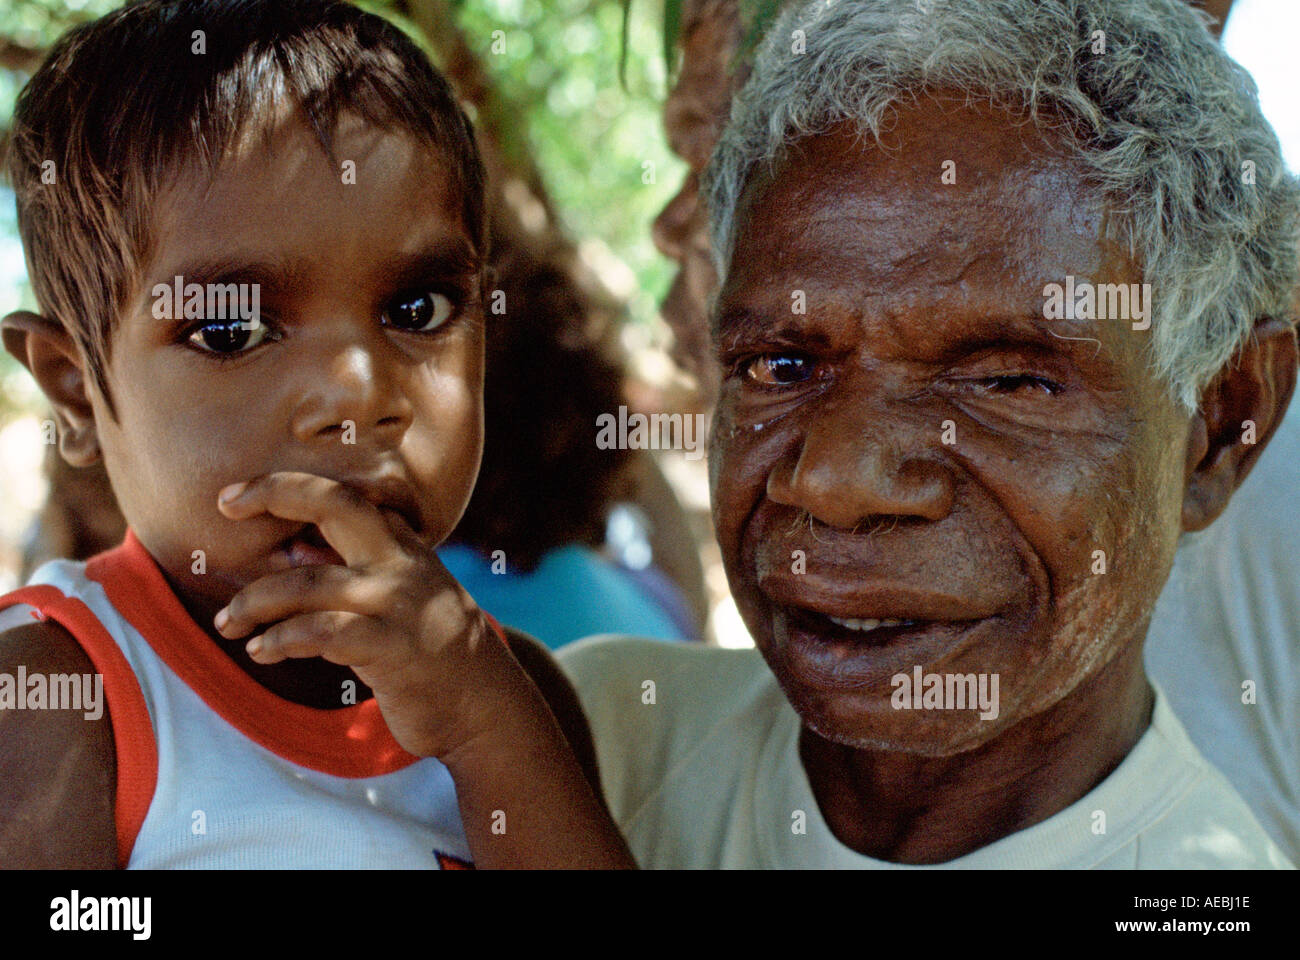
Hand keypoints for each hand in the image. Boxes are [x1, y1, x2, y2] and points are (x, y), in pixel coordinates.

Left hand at [213, 471, 542, 758]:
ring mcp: (398, 603)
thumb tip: (295, 553)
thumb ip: (363, 570)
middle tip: (225, 507)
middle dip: (275, 495)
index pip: (344, 494)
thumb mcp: (407, 596)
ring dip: (254, 603)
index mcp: (403, 546)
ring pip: (307, 584)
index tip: (235, 496)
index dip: (288, 485)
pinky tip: (262, 652)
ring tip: (228, 625)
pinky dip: (279, 641)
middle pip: (334, 505)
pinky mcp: (391, 647)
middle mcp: (401, 563)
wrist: (484, 707)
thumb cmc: (433, 653)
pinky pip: (319, 634)